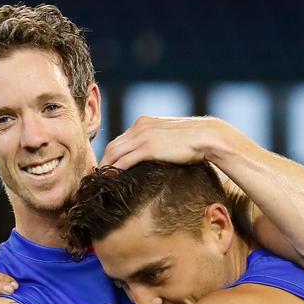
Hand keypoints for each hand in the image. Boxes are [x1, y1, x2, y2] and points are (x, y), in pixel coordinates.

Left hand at [99, 116, 228, 168]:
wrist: (208, 136)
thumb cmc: (196, 140)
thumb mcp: (172, 137)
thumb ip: (160, 141)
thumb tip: (158, 154)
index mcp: (145, 122)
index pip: (121, 138)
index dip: (112, 153)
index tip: (107, 166)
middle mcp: (140, 126)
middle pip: (113, 144)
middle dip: (103, 161)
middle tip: (96, 176)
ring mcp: (143, 136)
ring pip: (114, 152)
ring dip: (105, 167)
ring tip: (99, 181)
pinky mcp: (148, 148)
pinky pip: (124, 161)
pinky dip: (114, 170)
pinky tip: (110, 180)